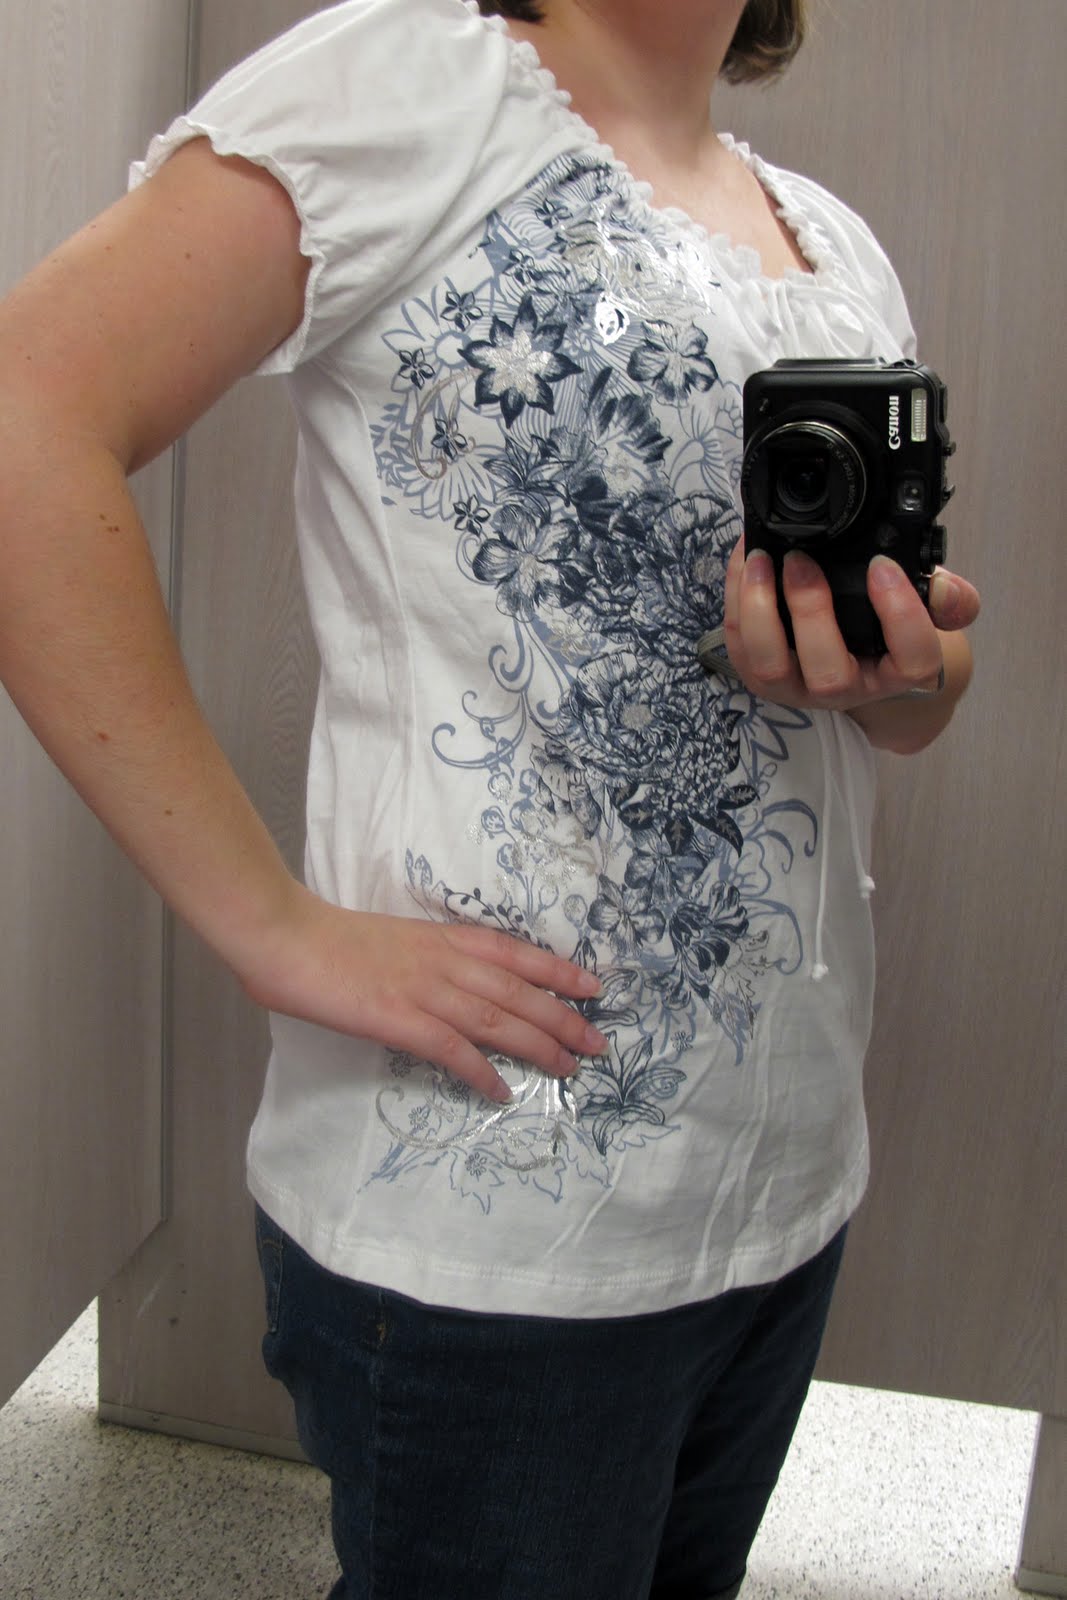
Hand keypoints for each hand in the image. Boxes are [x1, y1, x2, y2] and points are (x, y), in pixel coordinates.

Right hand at [241, 887, 608, 1103]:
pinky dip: (481, 1071)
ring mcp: (424, 990)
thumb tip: (443, 985)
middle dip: (563, 1018)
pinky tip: (502, 1092)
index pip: (515, 953)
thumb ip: (423, 959)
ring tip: (570, 1068)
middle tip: (597, 1042)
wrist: (286, 935)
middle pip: (518, 991)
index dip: (558, 970)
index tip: (593, 986)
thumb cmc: (328, 937)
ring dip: (539, 1045)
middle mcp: (444, 962)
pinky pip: (452, 1050)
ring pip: (497, 1019)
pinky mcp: (398, 1019)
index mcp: (443, 937)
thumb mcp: (393, 939)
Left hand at [723, 543, 979, 712]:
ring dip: (757, 611)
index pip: (913, 659)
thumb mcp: (929, 606)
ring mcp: (798, 688)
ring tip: (760, 559)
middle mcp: (847, 689)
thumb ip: (948, 597)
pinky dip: (734, 602)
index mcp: (898, 672)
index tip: (883, 567)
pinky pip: (738, 647)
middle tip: (800, 559)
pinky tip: (744, 562)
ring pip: (769, 668)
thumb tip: (944, 587)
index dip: (900, 615)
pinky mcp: (760, 674)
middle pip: (828, 674)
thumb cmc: (890, 623)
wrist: (856, 648)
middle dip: (809, 612)